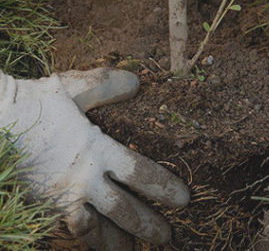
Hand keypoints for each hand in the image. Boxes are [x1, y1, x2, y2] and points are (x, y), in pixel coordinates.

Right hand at [0, 68, 188, 249]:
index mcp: (95, 149)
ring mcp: (62, 196)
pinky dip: (87, 238)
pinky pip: (69, 228)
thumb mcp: (75, 88)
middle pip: (123, 209)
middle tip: (167, 237)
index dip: (163, 186)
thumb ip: (107, 85)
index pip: (138, 172)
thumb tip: (137, 83)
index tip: (183, 199)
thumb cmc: (36, 102)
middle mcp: (83, 178)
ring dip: (116, 241)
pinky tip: (94, 242)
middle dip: (147, 224)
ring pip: (96, 228)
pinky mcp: (44, 205)